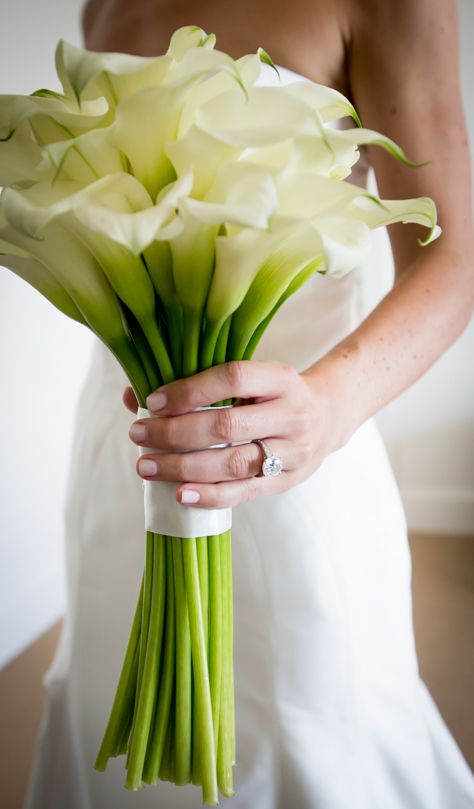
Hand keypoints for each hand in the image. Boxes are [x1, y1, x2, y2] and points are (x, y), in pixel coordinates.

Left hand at [124, 360, 341, 507]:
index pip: (233, 379)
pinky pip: (244, 492)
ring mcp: (292, 451)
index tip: (154, 402)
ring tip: (147, 466)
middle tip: (138, 434)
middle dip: (175, 433)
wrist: (328, 416)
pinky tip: (179, 494)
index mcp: (280, 379)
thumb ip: (197, 383)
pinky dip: (210, 495)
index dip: (191, 390)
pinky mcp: (286, 480)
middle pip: (228, 425)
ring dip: (183, 467)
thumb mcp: (249, 379)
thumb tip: (132, 395)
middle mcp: (291, 414)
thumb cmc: (273, 394)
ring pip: (233, 462)